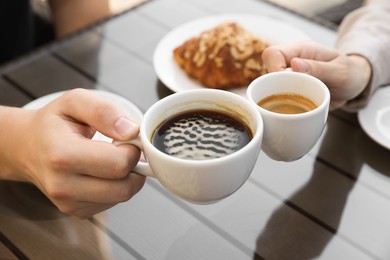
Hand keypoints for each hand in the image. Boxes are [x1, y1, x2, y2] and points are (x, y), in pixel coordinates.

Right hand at [0, 89, 144, 217]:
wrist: (27, 146)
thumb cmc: (52, 124)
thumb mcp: (75, 102)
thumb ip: (104, 111)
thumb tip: (130, 131)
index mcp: (62, 155)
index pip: (118, 164)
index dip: (132, 149)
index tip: (125, 138)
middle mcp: (62, 185)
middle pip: (123, 187)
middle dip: (133, 166)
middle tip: (123, 149)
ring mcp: (68, 203)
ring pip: (122, 197)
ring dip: (127, 178)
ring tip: (112, 158)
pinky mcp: (76, 212)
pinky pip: (113, 203)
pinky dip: (116, 187)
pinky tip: (104, 172)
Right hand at [262, 41, 371, 109]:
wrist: (354, 85)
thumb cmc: (349, 74)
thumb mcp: (339, 71)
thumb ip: (317, 67)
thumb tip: (294, 64)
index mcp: (301, 50)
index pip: (273, 53)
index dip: (273, 69)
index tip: (285, 84)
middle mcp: (291, 61)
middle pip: (266, 69)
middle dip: (274, 85)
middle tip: (293, 96)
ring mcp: (288, 76)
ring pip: (268, 84)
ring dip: (278, 96)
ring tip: (298, 102)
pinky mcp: (288, 89)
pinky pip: (276, 96)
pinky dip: (281, 104)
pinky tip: (293, 109)